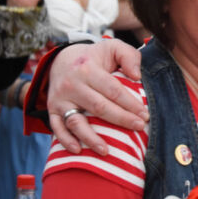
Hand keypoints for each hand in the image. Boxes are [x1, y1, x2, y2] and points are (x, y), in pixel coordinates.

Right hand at [47, 39, 145, 154]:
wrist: (63, 59)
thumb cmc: (95, 57)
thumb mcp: (113, 47)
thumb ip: (129, 56)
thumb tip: (137, 76)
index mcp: (88, 69)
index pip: (113, 90)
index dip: (130, 104)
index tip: (145, 115)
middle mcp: (72, 84)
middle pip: (99, 107)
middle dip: (121, 119)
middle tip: (139, 127)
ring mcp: (60, 99)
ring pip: (76, 122)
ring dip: (91, 138)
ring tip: (107, 151)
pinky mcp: (52, 110)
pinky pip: (57, 127)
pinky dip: (65, 140)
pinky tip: (79, 150)